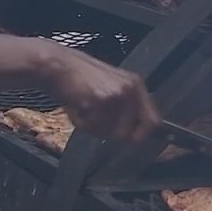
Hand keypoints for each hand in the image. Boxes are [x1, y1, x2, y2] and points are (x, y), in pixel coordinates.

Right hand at [27, 38, 161, 142]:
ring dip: (96, 129)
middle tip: (97, 123)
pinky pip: (96, 127)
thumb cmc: (78, 79)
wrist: (58, 66)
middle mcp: (131, 88)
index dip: (143, 137)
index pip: (153, 121)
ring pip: (113, 132)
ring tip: (85, 110)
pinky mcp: (102, 99)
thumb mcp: (110, 89)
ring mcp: (118, 94)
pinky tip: (78, 107)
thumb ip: (125, 110)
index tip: (135, 144)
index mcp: (136, 85)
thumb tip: (134, 137)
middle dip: (114, 135)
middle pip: (132, 132)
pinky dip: (84, 124)